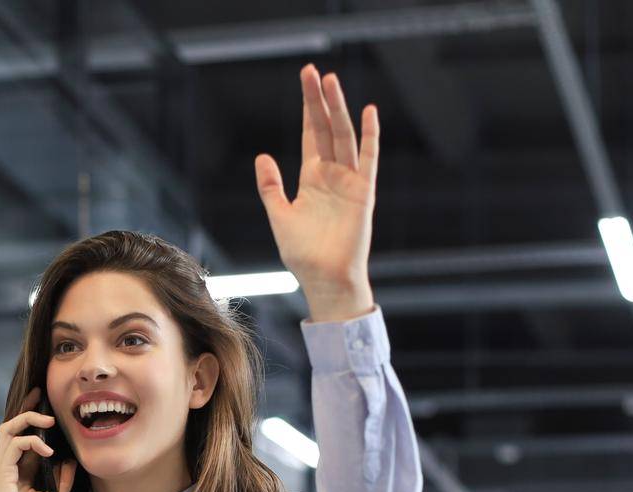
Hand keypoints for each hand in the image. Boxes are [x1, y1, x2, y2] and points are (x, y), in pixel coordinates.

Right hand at [0, 385, 75, 491]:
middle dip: (26, 409)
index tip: (47, 405)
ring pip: (6, 431)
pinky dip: (30, 442)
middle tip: (42, 396)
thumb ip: (63, 480)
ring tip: (48, 421)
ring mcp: (2, 471)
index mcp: (19, 473)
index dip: (32, 419)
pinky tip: (48, 450)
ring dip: (26, 420)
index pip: (23, 438)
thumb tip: (71, 460)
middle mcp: (8, 468)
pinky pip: (12, 447)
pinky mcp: (0, 477)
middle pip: (10, 428)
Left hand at [254, 63, 378, 320]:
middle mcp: (333, 175)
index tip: (306, 79)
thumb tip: (262, 156)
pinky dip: (369, 136)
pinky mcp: (363, 193)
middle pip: (327, 128)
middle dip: (320, 100)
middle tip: (314, 71)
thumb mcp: (280, 216)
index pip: (312, 134)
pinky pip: (368, 159)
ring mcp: (350, 182)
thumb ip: (271, 187)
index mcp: (313, 178)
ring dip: (339, 109)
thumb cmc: (303, 254)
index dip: (309, 107)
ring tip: (332, 81)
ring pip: (344, 137)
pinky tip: (369, 112)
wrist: (324, 279)